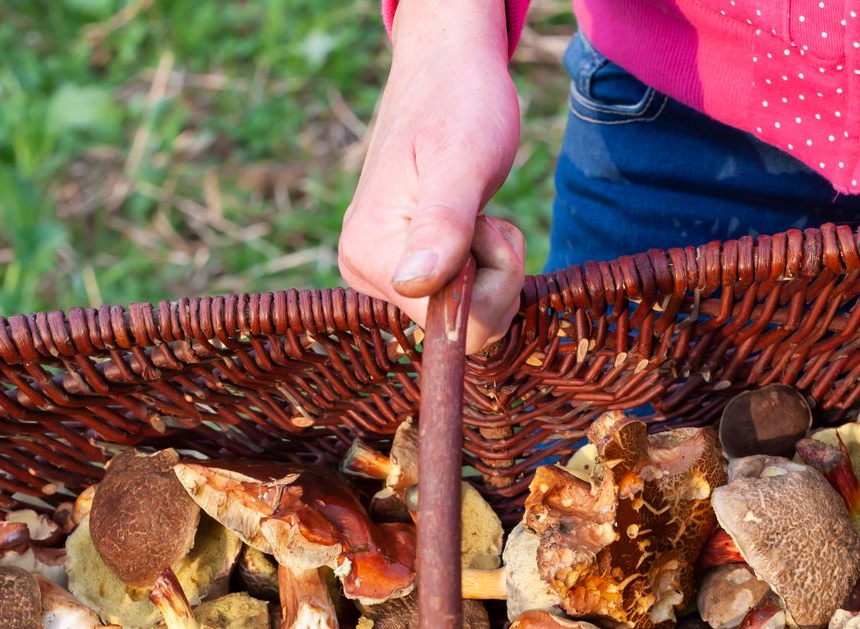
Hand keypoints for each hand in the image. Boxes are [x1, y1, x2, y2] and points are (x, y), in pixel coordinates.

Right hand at [340, 0, 524, 349]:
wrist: (446, 68)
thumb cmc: (459, 102)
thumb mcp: (461, 161)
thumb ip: (442, 225)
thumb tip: (414, 284)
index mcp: (368, 256)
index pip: (450, 327)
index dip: (489, 284)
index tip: (485, 225)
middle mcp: (364, 271)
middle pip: (460, 329)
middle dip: (495, 278)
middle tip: (487, 219)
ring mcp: (382, 269)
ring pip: (466, 314)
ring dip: (494, 268)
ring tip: (478, 212)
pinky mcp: (403, 263)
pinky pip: (461, 295)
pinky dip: (485, 264)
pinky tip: (473, 222)